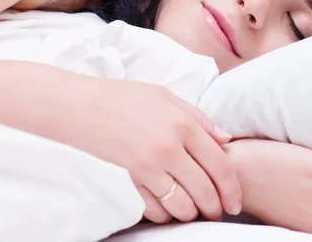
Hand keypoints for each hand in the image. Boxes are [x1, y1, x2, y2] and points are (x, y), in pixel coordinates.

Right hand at [75, 79, 241, 222]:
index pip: (220, 165)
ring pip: (182, 206)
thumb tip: (225, 139)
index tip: (234, 201)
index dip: (233, 189)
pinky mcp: (127, 181)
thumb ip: (198, 118)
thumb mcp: (165, 96)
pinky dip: (165, 215)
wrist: (76, 107)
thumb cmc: (121, 97)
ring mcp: (146, 167)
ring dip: (191, 213)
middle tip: (216, 211)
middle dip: (215, 207)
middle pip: (205, 190)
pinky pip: (154, 210)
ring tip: (192, 210)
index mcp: (182, 124)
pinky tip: (167, 209)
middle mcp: (168, 148)